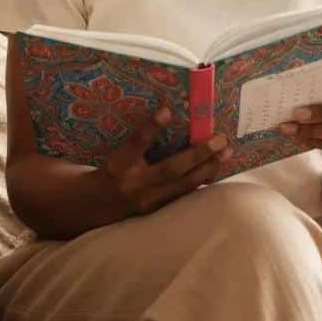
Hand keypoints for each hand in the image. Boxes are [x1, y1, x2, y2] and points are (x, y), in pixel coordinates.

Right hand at [101, 106, 233, 215]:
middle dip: (197, 154)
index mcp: (119, 164)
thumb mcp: (117, 150)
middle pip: (169, 169)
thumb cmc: (111, 169)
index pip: (136, 143)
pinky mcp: (157, 210)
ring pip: (183, 185)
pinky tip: (216, 169)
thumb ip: (138, 138)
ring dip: (207, 168)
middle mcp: (134, 183)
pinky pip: (183, 195)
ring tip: (226, 153)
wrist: (95, 204)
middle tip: (220, 139)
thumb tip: (167, 112)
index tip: (167, 110)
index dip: (150, 127)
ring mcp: (147, 200)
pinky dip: (201, 181)